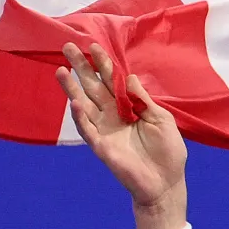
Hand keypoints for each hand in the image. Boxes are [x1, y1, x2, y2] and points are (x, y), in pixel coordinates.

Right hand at [57, 43, 188, 228]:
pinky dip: (81, 118)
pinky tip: (75, 104)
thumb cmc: (167, 151)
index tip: (94, 46)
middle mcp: (113, 116)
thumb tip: (130, 76)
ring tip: (61, 71)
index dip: (103, 64)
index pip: (113, 81)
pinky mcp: (102, 148)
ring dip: (72, 90)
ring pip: (84, 106)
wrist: (166, 182)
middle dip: (81, 68)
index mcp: (128, 107)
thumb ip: (144, 99)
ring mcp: (105, 131)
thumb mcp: (161, 119)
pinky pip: (89, 131)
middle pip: (94, 88)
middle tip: (68, 47)